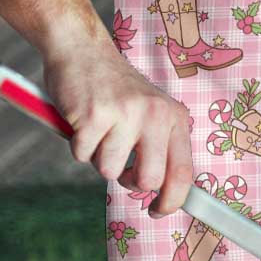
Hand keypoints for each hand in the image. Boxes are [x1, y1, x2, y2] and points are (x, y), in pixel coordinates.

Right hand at [42, 39, 192, 217]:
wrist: (82, 49)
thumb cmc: (115, 89)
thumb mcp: (150, 111)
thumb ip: (159, 145)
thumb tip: (164, 193)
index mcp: (174, 117)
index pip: (183, 171)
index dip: (172, 200)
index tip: (158, 210)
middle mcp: (155, 115)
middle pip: (148, 180)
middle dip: (129, 182)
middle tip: (120, 164)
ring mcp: (125, 114)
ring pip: (109, 171)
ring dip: (98, 157)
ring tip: (99, 130)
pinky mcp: (93, 115)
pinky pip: (82, 156)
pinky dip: (78, 145)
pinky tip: (82, 121)